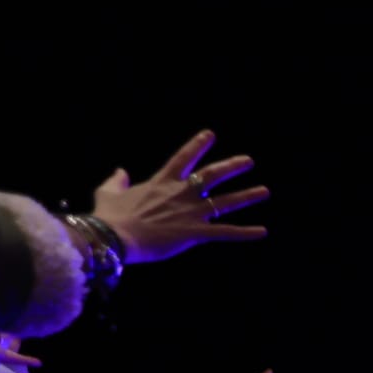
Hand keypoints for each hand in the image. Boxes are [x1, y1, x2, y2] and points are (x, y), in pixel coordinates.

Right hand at [89, 130, 268, 264]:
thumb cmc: (110, 216)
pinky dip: (245, 233)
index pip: (184, 158)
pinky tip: (262, 232)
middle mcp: (181, 194)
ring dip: (247, 196)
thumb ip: (116, 180)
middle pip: (212, 175)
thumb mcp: (108, 192)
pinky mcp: (195, 233)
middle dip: (232, 167)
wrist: (115, 237)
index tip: (210, 135)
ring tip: (264, 191)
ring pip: (225, 202)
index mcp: (162, 182)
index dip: (197, 145)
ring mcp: (191, 213)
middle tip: (248, 161)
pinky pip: (225, 232)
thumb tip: (120, 171)